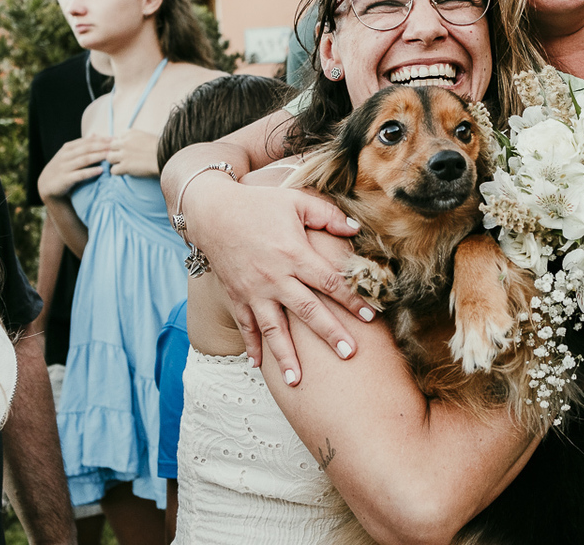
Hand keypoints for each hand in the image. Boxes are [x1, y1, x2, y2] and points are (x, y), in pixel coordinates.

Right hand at [37, 135, 109, 199]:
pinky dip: (91, 172)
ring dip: (98, 157)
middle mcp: (65, 156)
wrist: (47, 185)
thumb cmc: (63, 168)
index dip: (101, 139)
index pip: (86, 141)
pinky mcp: (65, 179)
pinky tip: (101, 170)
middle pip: (86, 149)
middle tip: (115, 146)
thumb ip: (82, 145)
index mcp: (67, 148)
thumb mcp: (69, 154)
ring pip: (84, 160)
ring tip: (110, 155)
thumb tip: (95, 134)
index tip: (115, 138)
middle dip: (102, 146)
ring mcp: (65, 167)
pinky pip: (80, 174)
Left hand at [108, 128, 160, 176]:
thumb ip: (137, 139)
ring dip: (116, 162)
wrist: (168, 158)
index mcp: (131, 133)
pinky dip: (119, 172)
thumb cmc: (163, 149)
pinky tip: (127, 172)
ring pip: (109, 157)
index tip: (131, 149)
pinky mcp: (125, 166)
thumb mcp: (148, 137)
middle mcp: (125, 142)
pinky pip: (113, 170)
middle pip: (111, 147)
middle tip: (126, 158)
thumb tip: (132, 147)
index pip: (119, 137)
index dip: (123, 144)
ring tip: (125, 165)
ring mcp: (124, 154)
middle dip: (117, 152)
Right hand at [184, 177, 371, 383]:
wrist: (211, 212)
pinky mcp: (236, 297)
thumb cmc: (258, 204)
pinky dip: (252, 347)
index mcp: (294, 254)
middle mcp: (275, 277)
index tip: (371, 316)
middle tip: (349, 354)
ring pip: (273, 329)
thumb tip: (357, 229)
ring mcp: (253, 291)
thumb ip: (328, 215)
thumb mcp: (296, 201)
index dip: (352, 298)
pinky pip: (246, 327)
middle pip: (307, 310)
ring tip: (298, 381)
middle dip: (329, 334)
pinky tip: (259, 367)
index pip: (330, 281)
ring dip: (286, 355)